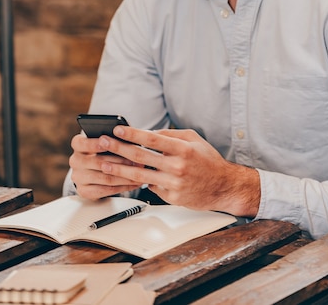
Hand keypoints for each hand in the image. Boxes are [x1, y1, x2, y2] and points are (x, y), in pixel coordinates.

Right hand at [69, 133, 140, 200]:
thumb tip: (127, 134)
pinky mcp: (84, 191)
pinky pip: (106, 190)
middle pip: (98, 162)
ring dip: (125, 175)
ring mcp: (78, 177)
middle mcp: (75, 161)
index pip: (82, 143)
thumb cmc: (104, 151)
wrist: (94, 171)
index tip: (106, 141)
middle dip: (120, 160)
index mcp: (78, 145)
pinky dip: (122, 186)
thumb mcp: (105, 141)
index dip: (94, 143)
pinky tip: (133, 182)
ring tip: (139, 172)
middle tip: (136, 159)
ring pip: (105, 177)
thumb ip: (113, 137)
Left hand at [98, 126, 260, 216]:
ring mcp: (173, 184)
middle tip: (103, 143)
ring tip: (105, 163)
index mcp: (182, 149)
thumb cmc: (208, 160)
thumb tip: (149, 133)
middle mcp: (177, 167)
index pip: (151, 139)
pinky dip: (139, 181)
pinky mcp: (172, 198)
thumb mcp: (193, 139)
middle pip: (141, 157)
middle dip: (119, 148)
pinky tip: (125, 177)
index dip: (132, 133)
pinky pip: (151, 187)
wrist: (223, 187)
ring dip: (120, 169)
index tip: (117, 129)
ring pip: (141, 175)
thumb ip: (171, 135)